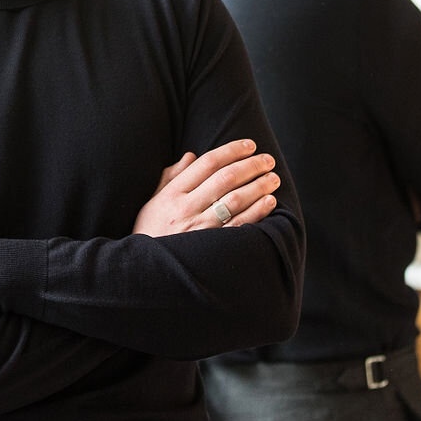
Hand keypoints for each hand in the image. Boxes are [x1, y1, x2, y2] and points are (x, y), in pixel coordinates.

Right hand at [133, 140, 279, 236]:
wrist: (148, 274)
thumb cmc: (150, 234)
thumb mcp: (153, 202)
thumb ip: (171, 177)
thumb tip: (191, 156)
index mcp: (172, 194)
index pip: (207, 163)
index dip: (231, 151)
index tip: (249, 146)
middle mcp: (186, 209)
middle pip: (225, 178)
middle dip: (250, 166)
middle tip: (268, 160)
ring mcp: (200, 229)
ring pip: (236, 200)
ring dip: (258, 186)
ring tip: (273, 178)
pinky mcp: (213, 248)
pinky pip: (240, 226)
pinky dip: (257, 212)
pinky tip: (269, 201)